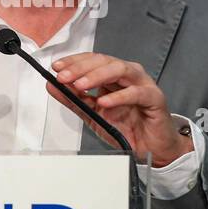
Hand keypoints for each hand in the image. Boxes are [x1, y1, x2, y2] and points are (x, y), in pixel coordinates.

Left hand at [48, 52, 193, 165]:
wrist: (151, 149)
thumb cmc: (128, 128)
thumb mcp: (94, 114)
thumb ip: (75, 100)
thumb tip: (52, 86)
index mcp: (114, 75)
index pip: (93, 60)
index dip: (74, 62)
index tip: (56, 68)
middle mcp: (129, 75)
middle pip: (104, 61)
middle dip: (81, 68)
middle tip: (63, 77)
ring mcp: (143, 84)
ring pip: (120, 70)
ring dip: (97, 76)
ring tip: (80, 85)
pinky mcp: (154, 98)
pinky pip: (136, 93)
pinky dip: (119, 96)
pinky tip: (104, 102)